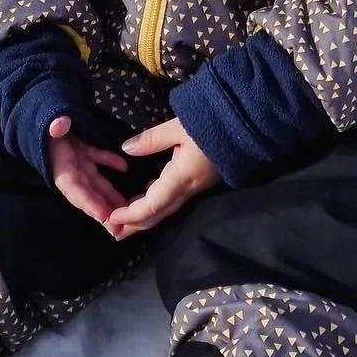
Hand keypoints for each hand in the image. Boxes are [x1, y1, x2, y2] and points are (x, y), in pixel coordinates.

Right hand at [47, 116, 127, 226]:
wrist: (37, 112)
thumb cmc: (42, 122)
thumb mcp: (47, 125)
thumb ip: (54, 126)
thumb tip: (60, 125)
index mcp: (60, 168)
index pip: (76, 191)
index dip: (90, 205)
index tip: (104, 217)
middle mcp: (70, 169)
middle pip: (89, 195)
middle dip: (103, 212)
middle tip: (120, 230)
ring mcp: (77, 160)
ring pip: (97, 181)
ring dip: (111, 195)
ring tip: (128, 208)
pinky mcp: (82, 149)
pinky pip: (98, 158)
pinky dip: (111, 162)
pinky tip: (125, 168)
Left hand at [106, 117, 220, 240]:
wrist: (244, 127)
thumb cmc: (212, 125)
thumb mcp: (178, 127)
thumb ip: (151, 139)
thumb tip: (127, 148)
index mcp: (181, 178)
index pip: (152, 205)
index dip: (131, 215)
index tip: (111, 218)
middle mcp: (188, 189)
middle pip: (158, 215)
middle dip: (134, 225)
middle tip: (113, 231)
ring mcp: (195, 188)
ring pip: (165, 210)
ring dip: (144, 216)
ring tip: (124, 218)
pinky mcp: (199, 182)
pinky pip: (173, 200)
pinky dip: (154, 204)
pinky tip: (144, 196)